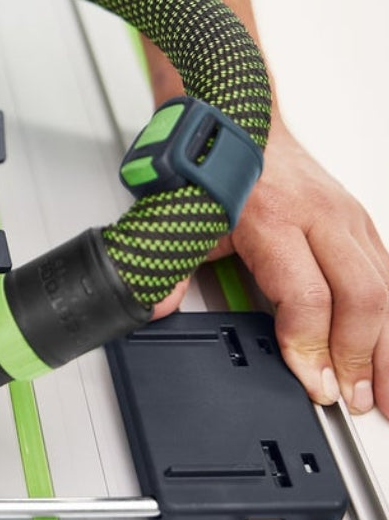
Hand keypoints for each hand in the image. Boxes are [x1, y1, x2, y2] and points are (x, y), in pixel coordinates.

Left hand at [155, 120, 388, 415]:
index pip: (307, 298)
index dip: (311, 348)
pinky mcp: (361, 221)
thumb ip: (171, 267)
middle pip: (361, 298)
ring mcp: (348, 217)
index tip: (312, 384)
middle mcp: (321, 217)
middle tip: (354, 400)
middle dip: (361, 358)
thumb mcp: (187, 218)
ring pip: (387, 289)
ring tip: (386, 394)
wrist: (243, 120)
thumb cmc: (216, 168)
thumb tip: (153, 309)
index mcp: (275, 218)